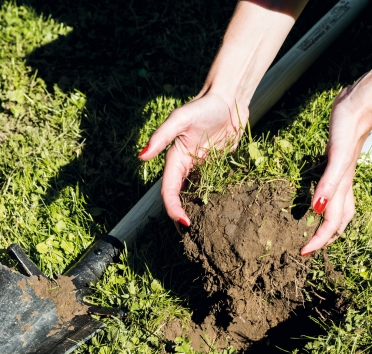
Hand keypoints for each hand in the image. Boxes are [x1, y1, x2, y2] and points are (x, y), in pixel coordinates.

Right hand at [138, 92, 247, 225]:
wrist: (229, 99)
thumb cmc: (203, 106)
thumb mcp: (180, 119)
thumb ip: (161, 136)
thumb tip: (141, 156)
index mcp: (174, 159)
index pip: (169, 191)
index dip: (173, 208)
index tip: (184, 223)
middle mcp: (186, 167)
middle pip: (179, 197)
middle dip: (182, 216)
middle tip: (193, 235)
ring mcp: (201, 168)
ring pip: (195, 194)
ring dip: (197, 210)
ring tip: (206, 229)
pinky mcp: (217, 166)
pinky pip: (212, 187)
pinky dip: (213, 200)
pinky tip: (220, 212)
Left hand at [300, 85, 371, 255]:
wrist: (359, 104)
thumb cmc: (347, 127)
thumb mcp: (336, 156)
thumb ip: (329, 182)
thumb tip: (317, 210)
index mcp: (343, 186)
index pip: (331, 223)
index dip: (318, 241)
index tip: (303, 253)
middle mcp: (344, 184)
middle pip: (338, 220)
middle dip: (326, 238)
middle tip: (310, 249)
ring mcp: (342, 173)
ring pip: (339, 207)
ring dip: (329, 223)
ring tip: (317, 232)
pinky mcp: (337, 162)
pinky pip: (333, 190)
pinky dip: (326, 200)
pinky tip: (320, 195)